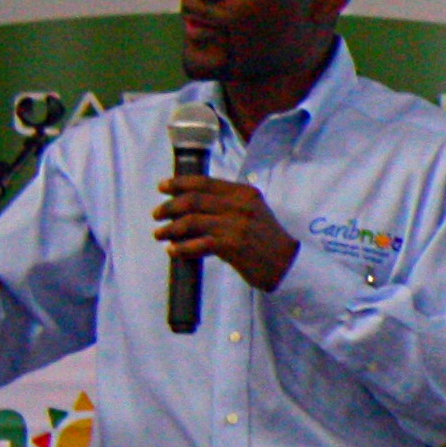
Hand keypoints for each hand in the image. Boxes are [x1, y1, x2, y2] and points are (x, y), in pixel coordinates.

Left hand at [155, 176, 298, 291]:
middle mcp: (241, 206)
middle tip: (157, 214)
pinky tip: (174, 251)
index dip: (179, 183)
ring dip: (171, 228)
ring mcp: (237, 225)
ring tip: (160, 234)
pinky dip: (182, 247)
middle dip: (169, 206)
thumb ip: (228, 204)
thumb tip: (191, 203)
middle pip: (193, 200)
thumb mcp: (253, 212)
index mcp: (245, 193)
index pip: (205, 182)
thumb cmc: (266, 240)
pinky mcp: (233, 246)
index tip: (163, 187)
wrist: (287, 264)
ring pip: (192, 221)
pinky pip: (198, 244)